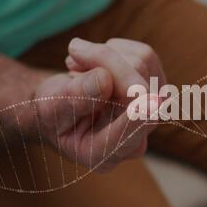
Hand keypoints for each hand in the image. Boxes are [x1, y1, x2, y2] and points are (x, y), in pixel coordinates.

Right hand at [34, 38, 165, 171]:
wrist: (60, 106)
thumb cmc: (52, 112)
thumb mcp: (50, 109)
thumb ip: (72, 99)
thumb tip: (104, 78)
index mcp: (103, 155)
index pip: (126, 136)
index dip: (137, 117)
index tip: (148, 104)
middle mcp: (135, 138)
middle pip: (137, 89)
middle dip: (105, 63)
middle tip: (72, 54)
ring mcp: (150, 115)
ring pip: (142, 65)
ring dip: (107, 55)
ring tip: (80, 66)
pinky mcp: (156, 90)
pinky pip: (144, 56)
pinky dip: (119, 51)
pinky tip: (98, 63)